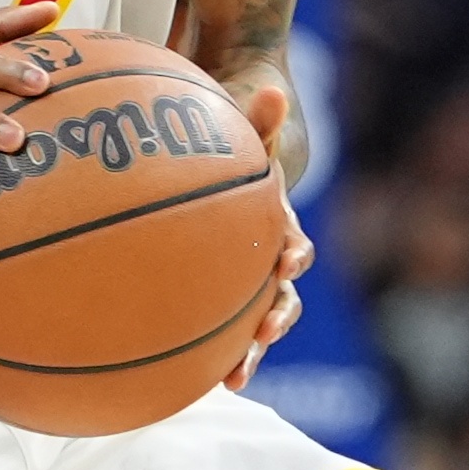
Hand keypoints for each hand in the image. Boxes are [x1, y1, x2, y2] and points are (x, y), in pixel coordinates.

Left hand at [221, 76, 314, 391]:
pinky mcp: (216, 299)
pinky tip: (174, 377)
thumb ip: (258, 120)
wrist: (224, 168)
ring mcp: (242, 284)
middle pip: (280, 300)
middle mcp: (265, 262)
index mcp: (276, 228)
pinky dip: (199, 353)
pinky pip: (210, 331)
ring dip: (248, 354)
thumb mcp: (243, 132)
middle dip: (274, 322)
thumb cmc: (233, 148)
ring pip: (250, 326)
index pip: (294, 246)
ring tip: (233, 380)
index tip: (288, 265)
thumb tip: (272, 89)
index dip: (294, 258)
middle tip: (263, 337)